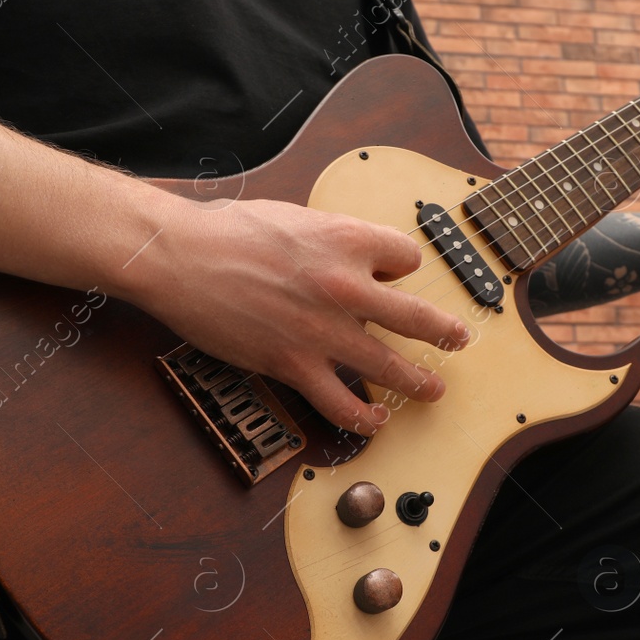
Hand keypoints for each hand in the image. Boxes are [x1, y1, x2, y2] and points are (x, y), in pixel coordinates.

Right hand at [135, 196, 468, 434]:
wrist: (181, 256)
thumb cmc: (229, 230)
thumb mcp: (295, 218)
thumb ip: (331, 240)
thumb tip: (351, 257)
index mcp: (347, 239)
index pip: (407, 258)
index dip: (403, 268)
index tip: (396, 278)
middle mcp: (346, 285)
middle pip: (416, 316)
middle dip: (444, 333)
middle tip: (458, 340)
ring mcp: (323, 330)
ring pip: (389, 366)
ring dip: (418, 382)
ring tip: (432, 389)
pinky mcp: (295, 364)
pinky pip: (341, 403)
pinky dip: (363, 417)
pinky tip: (375, 420)